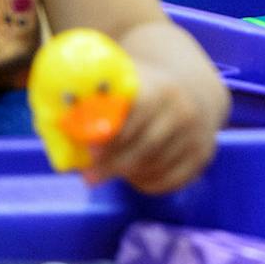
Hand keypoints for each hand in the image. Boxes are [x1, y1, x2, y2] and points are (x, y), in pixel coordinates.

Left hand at [84, 46, 226, 194]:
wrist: (193, 91)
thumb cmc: (145, 89)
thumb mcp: (124, 80)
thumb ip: (98, 95)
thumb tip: (61, 118)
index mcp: (161, 89)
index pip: (136, 115)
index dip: (111, 135)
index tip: (90, 151)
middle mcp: (183, 112)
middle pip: (145, 147)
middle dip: (113, 165)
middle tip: (89, 178)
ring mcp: (196, 136)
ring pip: (155, 166)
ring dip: (128, 174)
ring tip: (109, 173)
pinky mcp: (202, 156)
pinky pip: (171, 180)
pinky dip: (148, 183)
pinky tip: (134, 176)